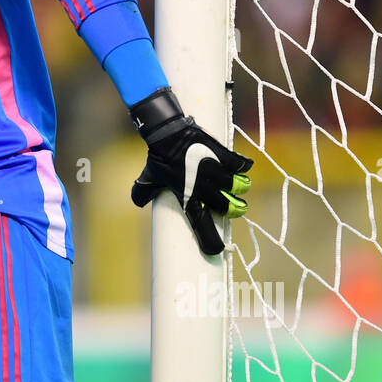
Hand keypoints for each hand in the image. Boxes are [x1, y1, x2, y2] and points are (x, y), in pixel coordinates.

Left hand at [129, 87, 252, 255]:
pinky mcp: (222, 154)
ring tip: (239, 185)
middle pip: (229, 208)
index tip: (217, 250)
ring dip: (240, 187)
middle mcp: (204, 187)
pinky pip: (241, 164)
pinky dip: (243, 165)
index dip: (210, 240)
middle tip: (234, 207)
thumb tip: (137, 202)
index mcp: (188, 196)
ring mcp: (215, 170)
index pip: (201, 224)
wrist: (166, 132)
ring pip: (239, 186)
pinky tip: (242, 165)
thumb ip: (142, 193)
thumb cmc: (158, 156)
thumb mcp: (148, 178)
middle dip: (234, 210)